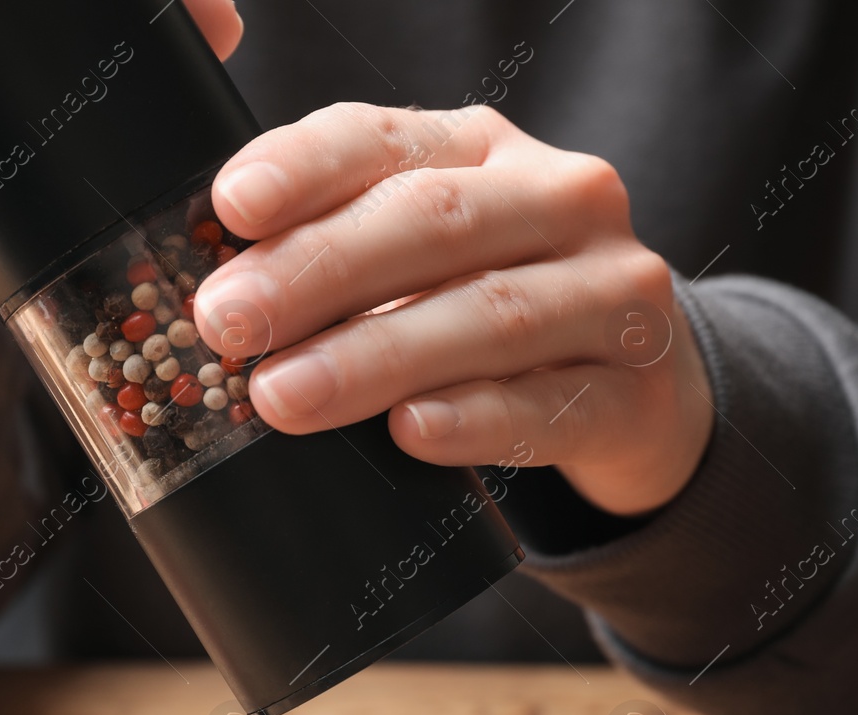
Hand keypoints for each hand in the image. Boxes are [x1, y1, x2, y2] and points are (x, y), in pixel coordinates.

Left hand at [199, 103, 712, 516]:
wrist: (641, 393)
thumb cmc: (496, 311)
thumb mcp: (426, 260)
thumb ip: (343, 258)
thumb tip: (216, 298)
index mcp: (487, 150)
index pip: (385, 138)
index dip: (304, 167)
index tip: (230, 208)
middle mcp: (563, 200)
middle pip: (433, 223)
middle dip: (317, 273)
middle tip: (225, 324)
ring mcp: (614, 294)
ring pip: (488, 316)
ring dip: (374, 358)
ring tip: (282, 397)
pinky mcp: (637, 392)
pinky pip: (549, 407)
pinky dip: (474, 420)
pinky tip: (410, 432)